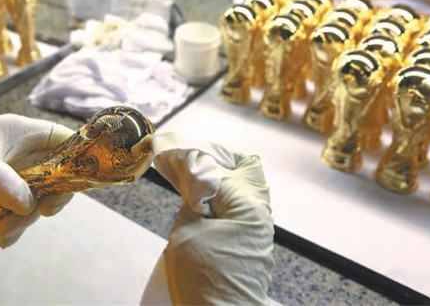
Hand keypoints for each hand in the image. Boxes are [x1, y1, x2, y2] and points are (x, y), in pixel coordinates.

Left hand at [0, 114, 74, 247]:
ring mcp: (17, 176)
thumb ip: (3, 181)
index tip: (72, 183)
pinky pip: (23, 213)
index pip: (63, 139)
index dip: (75, 158)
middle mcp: (25, 153)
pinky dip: (16, 226)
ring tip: (4, 232)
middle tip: (42, 213)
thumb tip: (29, 203)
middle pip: (56, 175)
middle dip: (49, 198)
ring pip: (39, 198)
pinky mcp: (6, 195)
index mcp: (23, 133)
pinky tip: (3, 239)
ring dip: (26, 218)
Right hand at [147, 133, 273, 304]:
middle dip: (217, 159)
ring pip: (248, 186)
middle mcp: (260, 211)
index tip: (168, 151)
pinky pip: (244, 205)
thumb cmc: (205, 278)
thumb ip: (190, 197)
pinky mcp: (254, 240)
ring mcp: (261, 226)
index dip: (189, 157)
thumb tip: (188, 176)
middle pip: (246, 167)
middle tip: (190, 162)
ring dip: (222, 178)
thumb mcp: (187, 230)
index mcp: (247, 204)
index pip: (216, 166)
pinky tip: (204, 202)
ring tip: (194, 180)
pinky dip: (225, 197)